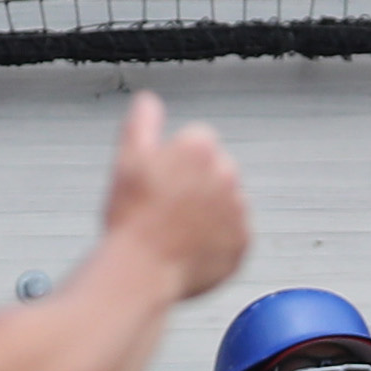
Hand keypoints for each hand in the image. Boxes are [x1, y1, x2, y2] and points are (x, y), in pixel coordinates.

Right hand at [100, 92, 250, 301]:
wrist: (141, 271)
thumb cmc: (131, 218)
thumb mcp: (127, 160)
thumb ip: (142, 123)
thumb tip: (148, 100)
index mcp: (201, 147)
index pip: (196, 144)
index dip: (173, 163)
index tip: (158, 183)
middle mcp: (227, 173)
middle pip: (214, 172)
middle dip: (195, 186)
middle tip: (165, 210)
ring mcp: (238, 210)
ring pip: (224, 205)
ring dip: (207, 214)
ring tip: (176, 232)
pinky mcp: (243, 243)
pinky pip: (232, 237)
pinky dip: (216, 243)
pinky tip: (189, 249)